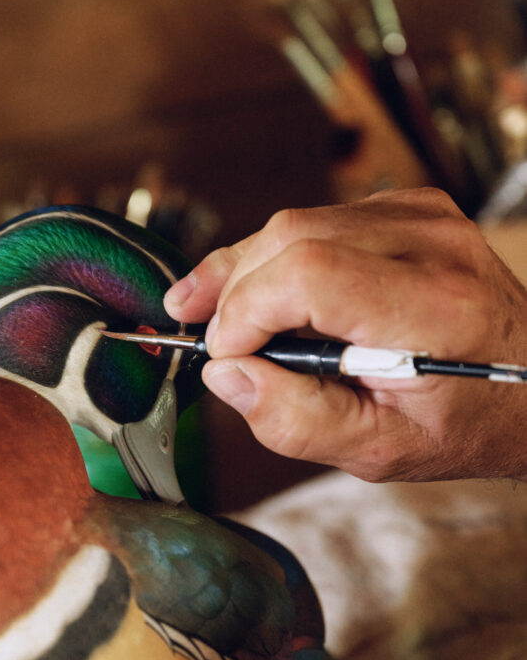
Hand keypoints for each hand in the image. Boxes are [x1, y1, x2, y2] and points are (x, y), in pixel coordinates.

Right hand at [166, 188, 526, 481]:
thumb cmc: (464, 422)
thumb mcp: (381, 450)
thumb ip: (297, 420)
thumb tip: (227, 374)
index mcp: (434, 309)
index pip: (310, 275)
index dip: (246, 309)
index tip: (221, 351)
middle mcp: (434, 246)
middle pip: (293, 236)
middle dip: (232, 285)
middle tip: (196, 326)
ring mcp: (425, 217)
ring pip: (297, 223)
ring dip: (247, 269)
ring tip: (213, 310)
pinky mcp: (410, 209)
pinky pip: (319, 221)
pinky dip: (281, 258)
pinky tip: (267, 295)